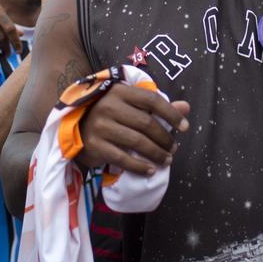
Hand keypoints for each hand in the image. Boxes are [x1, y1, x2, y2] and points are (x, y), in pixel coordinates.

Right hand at [76, 83, 190, 175]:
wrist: (77, 127)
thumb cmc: (110, 114)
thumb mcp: (130, 104)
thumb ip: (158, 106)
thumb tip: (186, 108)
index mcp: (120, 91)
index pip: (151, 100)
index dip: (171, 114)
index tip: (185, 127)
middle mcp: (109, 106)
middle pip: (146, 123)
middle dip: (164, 138)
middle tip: (173, 148)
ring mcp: (101, 126)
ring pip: (137, 142)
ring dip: (156, 153)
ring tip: (166, 160)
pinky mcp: (95, 146)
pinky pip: (123, 158)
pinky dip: (140, 166)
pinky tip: (150, 170)